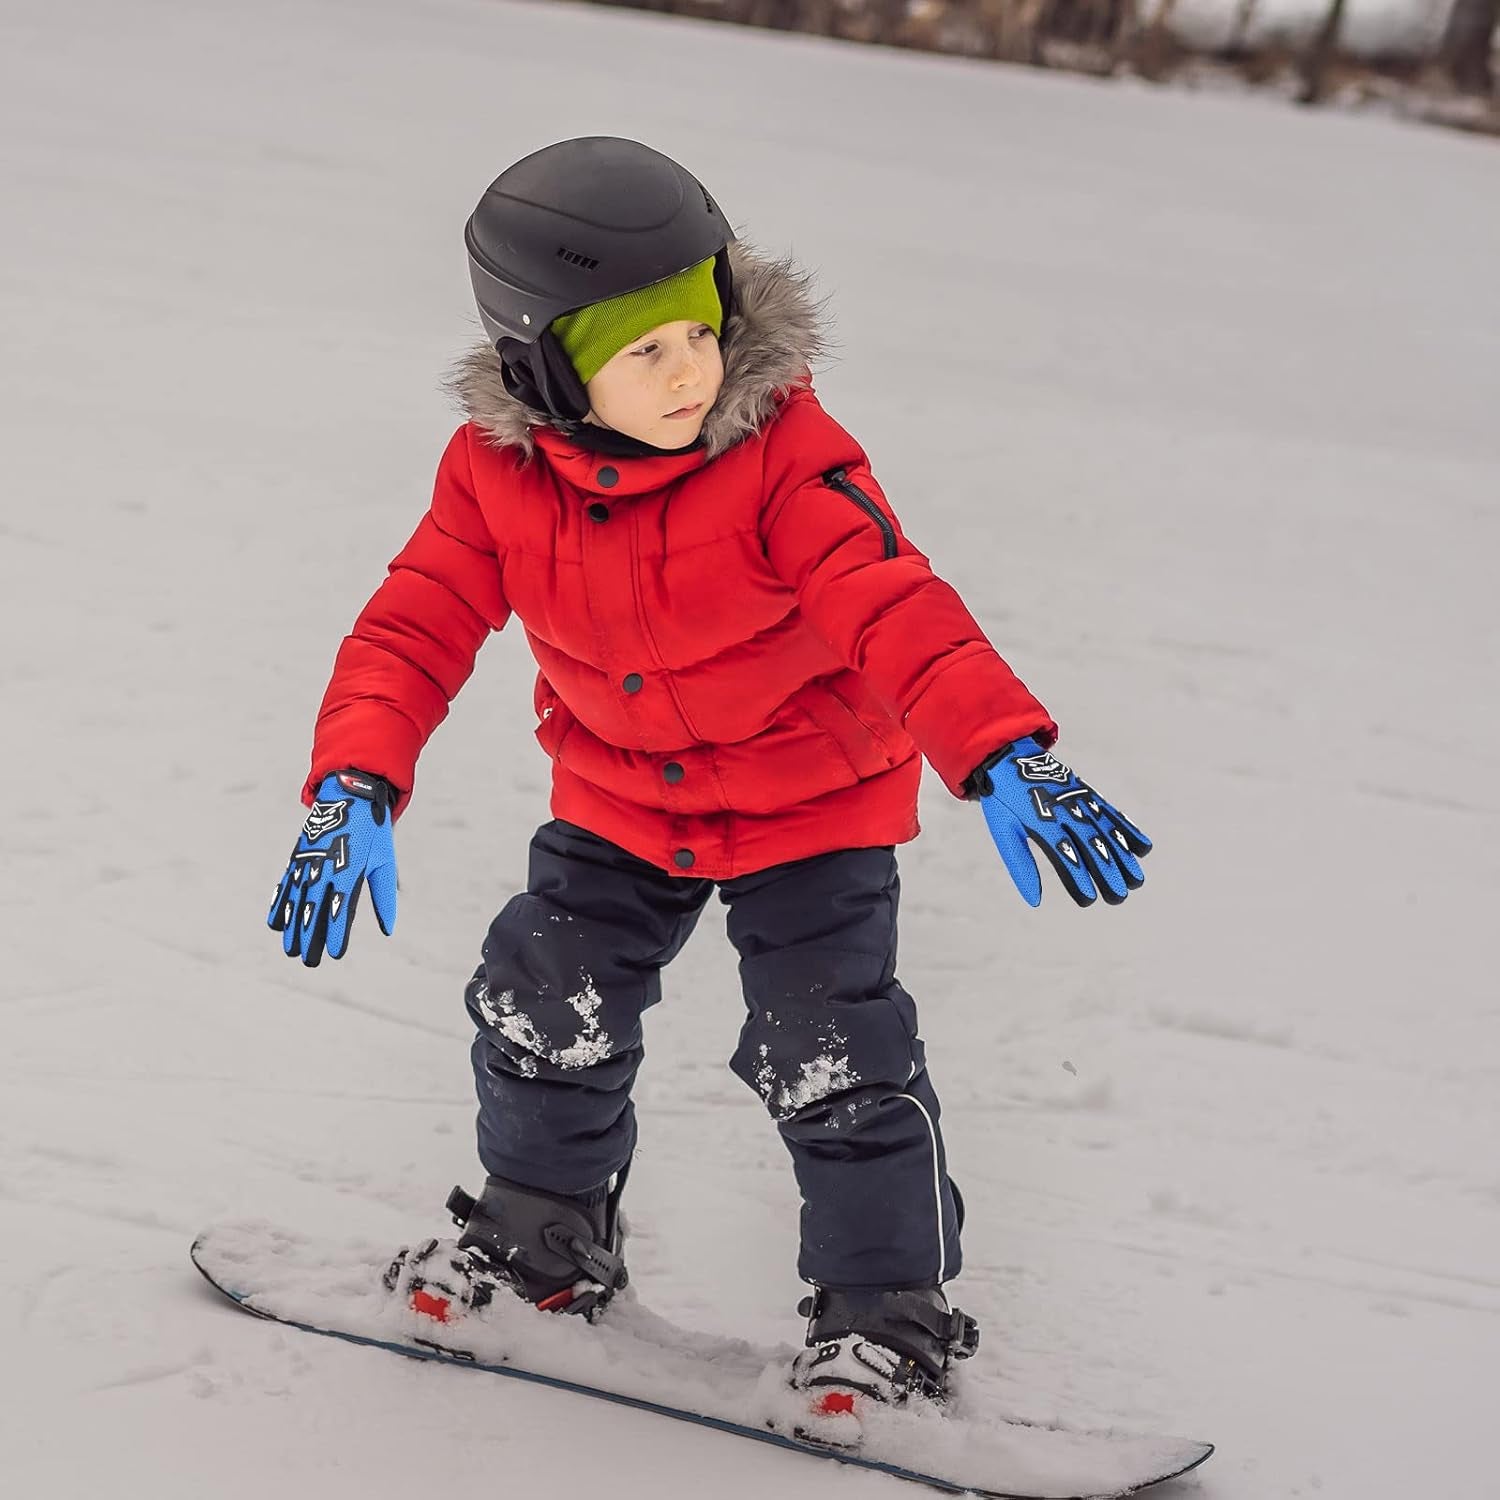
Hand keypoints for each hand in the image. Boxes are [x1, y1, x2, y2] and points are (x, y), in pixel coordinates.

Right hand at [268, 770, 397, 964]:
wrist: (351, 794)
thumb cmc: (373, 831)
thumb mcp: (384, 860)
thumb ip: (384, 895)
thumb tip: (388, 929)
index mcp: (349, 868)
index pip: (341, 907)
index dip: (338, 932)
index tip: (336, 953)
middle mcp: (325, 866)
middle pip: (315, 908)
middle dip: (311, 937)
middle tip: (309, 961)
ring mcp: (308, 860)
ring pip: (298, 899)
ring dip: (293, 926)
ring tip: (289, 950)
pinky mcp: (299, 855)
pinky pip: (286, 884)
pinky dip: (280, 903)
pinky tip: (275, 923)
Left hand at [973, 738, 1149, 907]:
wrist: (1010, 755)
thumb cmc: (1003, 799)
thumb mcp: (1004, 830)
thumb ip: (1020, 863)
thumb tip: (1034, 900)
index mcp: (1041, 821)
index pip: (1064, 854)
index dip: (1077, 878)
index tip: (1088, 900)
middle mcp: (1066, 811)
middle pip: (1092, 845)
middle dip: (1107, 873)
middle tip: (1119, 897)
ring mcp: (1080, 801)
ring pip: (1107, 832)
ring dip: (1123, 857)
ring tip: (1136, 881)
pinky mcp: (1087, 794)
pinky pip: (1112, 814)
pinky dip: (1128, 831)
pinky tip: (1143, 848)